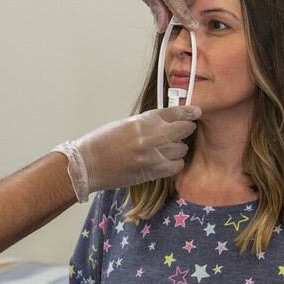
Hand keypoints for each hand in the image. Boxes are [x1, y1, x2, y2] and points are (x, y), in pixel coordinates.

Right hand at [57, 106, 199, 202]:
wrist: (87, 164)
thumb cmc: (101, 143)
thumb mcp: (125, 125)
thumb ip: (147, 123)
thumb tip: (166, 124)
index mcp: (142, 121)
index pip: (173, 113)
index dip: (188, 112)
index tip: (196, 112)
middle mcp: (150, 136)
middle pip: (182, 129)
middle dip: (186, 129)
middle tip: (186, 130)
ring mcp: (152, 154)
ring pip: (181, 148)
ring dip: (178, 148)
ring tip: (169, 149)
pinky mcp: (151, 171)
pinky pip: (176, 166)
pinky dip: (174, 163)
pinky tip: (167, 161)